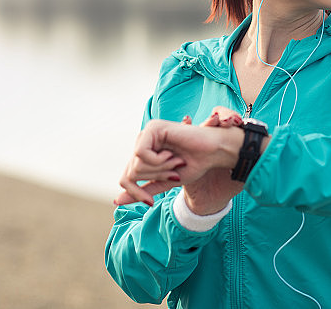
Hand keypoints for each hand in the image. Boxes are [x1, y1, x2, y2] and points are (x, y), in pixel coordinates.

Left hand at [114, 107, 244, 207]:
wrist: (213, 152)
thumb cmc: (194, 164)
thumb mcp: (166, 182)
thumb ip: (144, 189)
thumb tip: (117, 201)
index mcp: (144, 152)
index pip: (126, 178)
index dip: (136, 193)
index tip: (150, 202)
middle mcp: (143, 141)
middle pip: (130, 173)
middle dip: (154, 178)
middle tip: (174, 173)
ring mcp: (147, 133)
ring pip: (136, 164)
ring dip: (160, 170)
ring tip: (175, 161)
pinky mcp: (152, 128)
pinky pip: (141, 154)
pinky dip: (158, 161)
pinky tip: (171, 154)